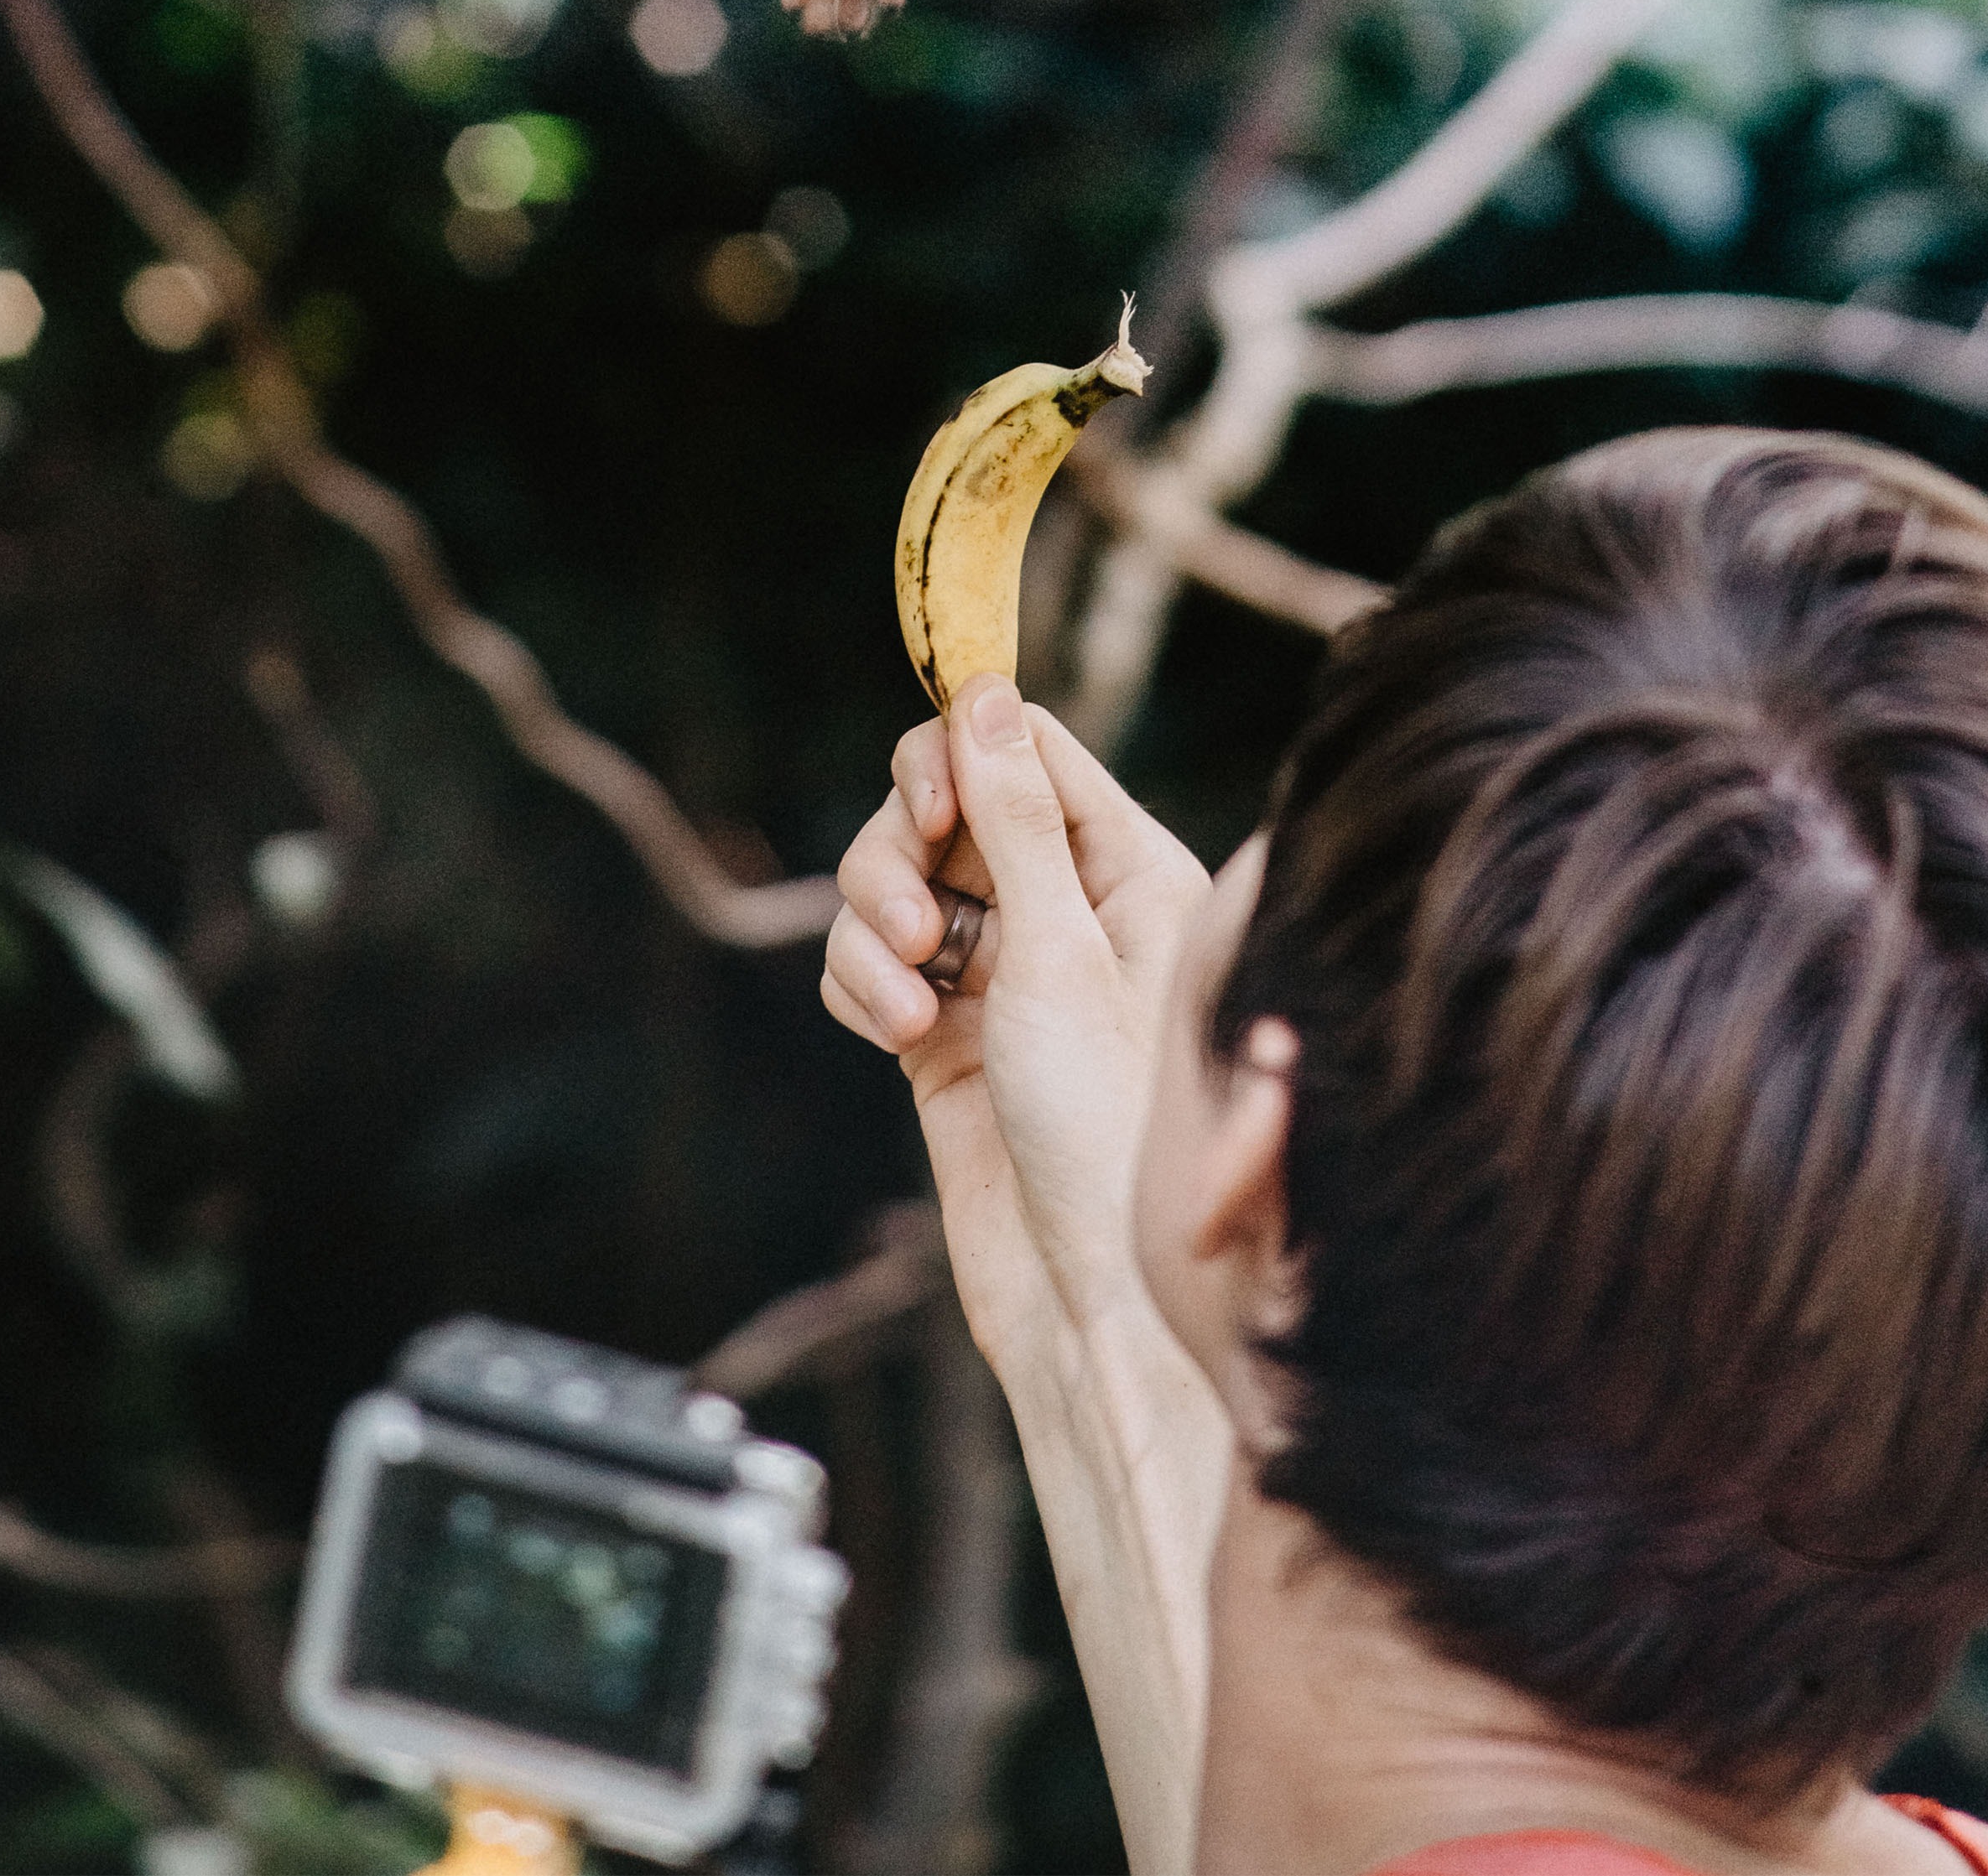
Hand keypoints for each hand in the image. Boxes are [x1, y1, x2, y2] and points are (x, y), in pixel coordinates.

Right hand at [818, 683, 1210, 1365]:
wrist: (1087, 1292)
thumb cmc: (1109, 1127)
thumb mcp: (1058, 953)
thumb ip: (1012, 820)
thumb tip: (982, 694)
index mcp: (1125, 871)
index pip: (1024, 750)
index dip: (958, 758)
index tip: (924, 813)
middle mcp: (1062, 907)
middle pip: (938, 806)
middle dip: (897, 858)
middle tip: (912, 929)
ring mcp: (997, 969)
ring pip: (889, 883)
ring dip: (871, 932)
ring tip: (905, 1005)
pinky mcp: (941, 1027)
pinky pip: (866, 961)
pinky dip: (862, 986)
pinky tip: (894, 1039)